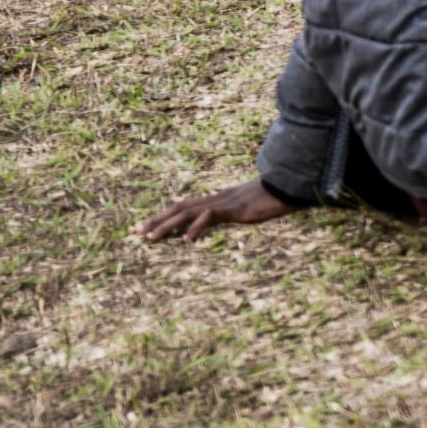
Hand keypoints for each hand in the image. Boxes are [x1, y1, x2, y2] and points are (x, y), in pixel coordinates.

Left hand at [143, 180, 295, 241]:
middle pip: (179, 208)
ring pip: (187, 212)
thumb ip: (240, 210)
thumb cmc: (276, 196)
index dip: (165, 215)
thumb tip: (235, 214)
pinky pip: (210, 217)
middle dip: (156, 220)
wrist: (291, 186)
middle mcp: (216, 199)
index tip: (147, 225)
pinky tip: (187, 241)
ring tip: (149, 238)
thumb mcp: (253, 206)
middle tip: (135, 232)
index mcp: (219, 199)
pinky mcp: (235, 208)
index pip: (186, 206)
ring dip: (166, 226)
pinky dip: (196, 228)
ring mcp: (224, 202)